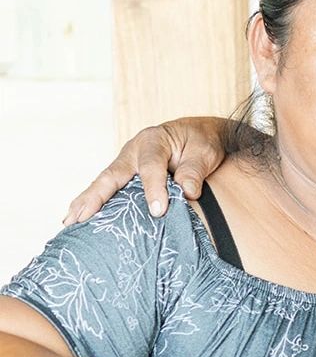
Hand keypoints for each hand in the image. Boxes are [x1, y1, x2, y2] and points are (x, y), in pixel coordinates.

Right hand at [63, 117, 230, 224]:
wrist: (199, 133)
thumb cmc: (202, 142)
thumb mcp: (205, 152)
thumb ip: (195, 171)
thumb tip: (188, 193)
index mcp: (154, 140)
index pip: (151, 166)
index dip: (154, 189)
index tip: (158, 211)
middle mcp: (134, 150)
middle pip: (112, 175)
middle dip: (96, 197)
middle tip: (80, 218)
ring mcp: (125, 162)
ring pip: (104, 183)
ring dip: (86, 202)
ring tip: (70, 222)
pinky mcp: (125, 174)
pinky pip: (107, 188)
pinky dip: (92, 202)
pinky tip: (79, 218)